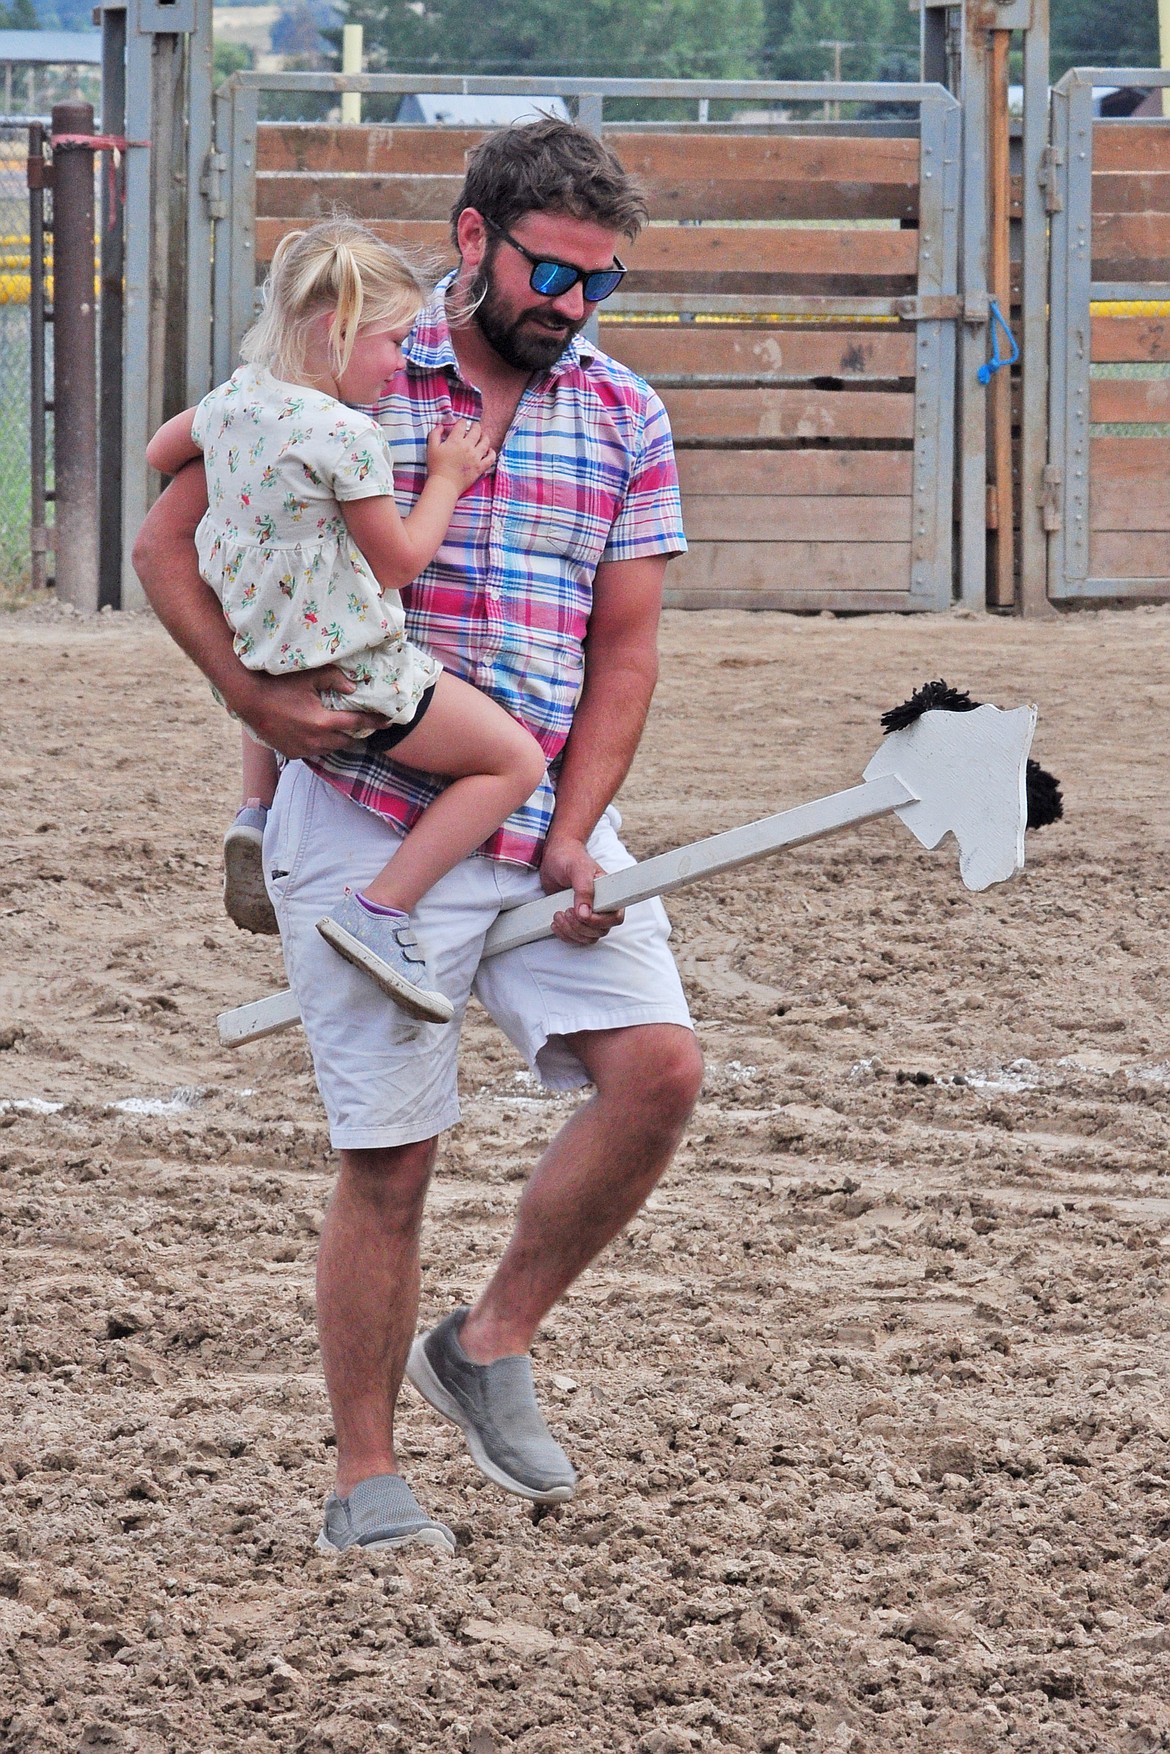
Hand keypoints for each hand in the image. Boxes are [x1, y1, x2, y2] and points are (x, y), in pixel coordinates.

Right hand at [241, 666, 385, 760]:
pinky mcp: (292, 753)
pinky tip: (317, 733)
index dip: (375, 722)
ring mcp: (303, 749)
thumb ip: (335, 679)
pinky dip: (320, 744)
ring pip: (331, 748)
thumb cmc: (279, 685)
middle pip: (347, 741)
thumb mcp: (310, 677)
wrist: (249, 701)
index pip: (357, 724)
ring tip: (339, 728)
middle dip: (356, 733)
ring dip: (338, 739)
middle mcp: (316, 740)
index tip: (388, 721)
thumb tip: (354, 687)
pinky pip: (314, 751)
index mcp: (323, 722)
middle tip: (361, 723)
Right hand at [426, 420, 495, 491]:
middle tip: (474, 426)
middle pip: (476, 430)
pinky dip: (491, 452)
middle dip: (475, 426)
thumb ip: (435, 434)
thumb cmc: (436, 467)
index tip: (461, 424)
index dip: (462, 422)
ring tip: (482, 436)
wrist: (444, 485)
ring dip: (484, 437)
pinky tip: (489, 450)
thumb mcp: (431, 447)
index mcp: (455, 440)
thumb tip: (441, 426)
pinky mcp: (480, 467)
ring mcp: (476, 457)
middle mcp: (468, 447)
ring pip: (485, 442)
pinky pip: (491, 458)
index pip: (462, 424)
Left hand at [539, 834, 623, 945]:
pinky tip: (555, 923)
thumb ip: (584, 889)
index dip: (599, 921)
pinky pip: (575, 938)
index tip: (580, 913)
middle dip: (580, 927)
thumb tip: (585, 913)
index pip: (615, 918)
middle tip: (565, 911)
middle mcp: (602, 907)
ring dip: (571, 932)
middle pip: (600, 931)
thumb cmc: (570, 858)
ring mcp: (589, 915)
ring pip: (587, 938)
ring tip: (558, 915)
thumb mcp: (578, 869)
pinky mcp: (575, 920)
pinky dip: (564, 935)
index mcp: (610, 894)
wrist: (555, 857)